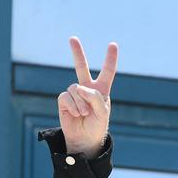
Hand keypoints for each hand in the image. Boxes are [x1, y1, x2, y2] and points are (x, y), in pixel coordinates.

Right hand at [58, 37, 117, 156]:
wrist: (84, 139)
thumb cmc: (97, 126)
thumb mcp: (102, 113)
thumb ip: (94, 97)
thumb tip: (79, 87)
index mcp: (101, 90)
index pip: (107, 72)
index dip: (109, 59)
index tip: (112, 45)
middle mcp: (87, 89)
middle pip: (81, 67)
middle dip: (77, 53)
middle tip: (72, 38)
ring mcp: (75, 93)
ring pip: (75, 88)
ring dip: (81, 103)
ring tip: (85, 114)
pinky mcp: (64, 100)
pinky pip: (67, 96)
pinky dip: (73, 106)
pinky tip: (77, 114)